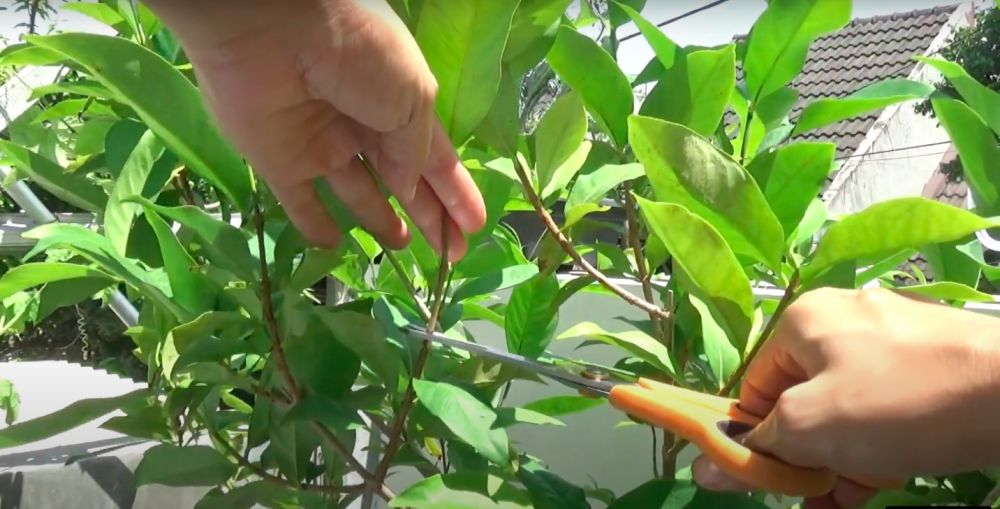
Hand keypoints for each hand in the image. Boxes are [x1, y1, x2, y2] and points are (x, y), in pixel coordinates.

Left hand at [145, 0, 485, 259]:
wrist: (277, 33)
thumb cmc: (360, 56)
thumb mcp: (411, 100)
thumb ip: (415, 154)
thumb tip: (408, 190)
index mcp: (401, 103)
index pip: (436, 158)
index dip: (456, 193)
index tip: (474, 226)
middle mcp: (364, 125)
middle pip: (401, 180)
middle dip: (428, 214)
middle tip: (449, 256)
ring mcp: (321, 144)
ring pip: (356, 192)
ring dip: (379, 219)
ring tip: (400, 247)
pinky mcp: (281, 161)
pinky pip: (300, 201)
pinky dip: (315, 225)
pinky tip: (334, 247)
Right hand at [693, 287, 999, 508]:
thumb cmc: (899, 403)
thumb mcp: (811, 427)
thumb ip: (756, 447)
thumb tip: (702, 467)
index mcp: (804, 322)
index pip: (755, 386)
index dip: (755, 438)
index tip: (769, 480)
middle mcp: (844, 323)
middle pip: (801, 400)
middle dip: (802, 457)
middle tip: (811, 495)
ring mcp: (892, 345)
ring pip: (845, 412)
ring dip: (838, 462)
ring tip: (844, 500)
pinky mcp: (930, 369)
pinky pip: (884, 413)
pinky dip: (874, 450)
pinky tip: (876, 485)